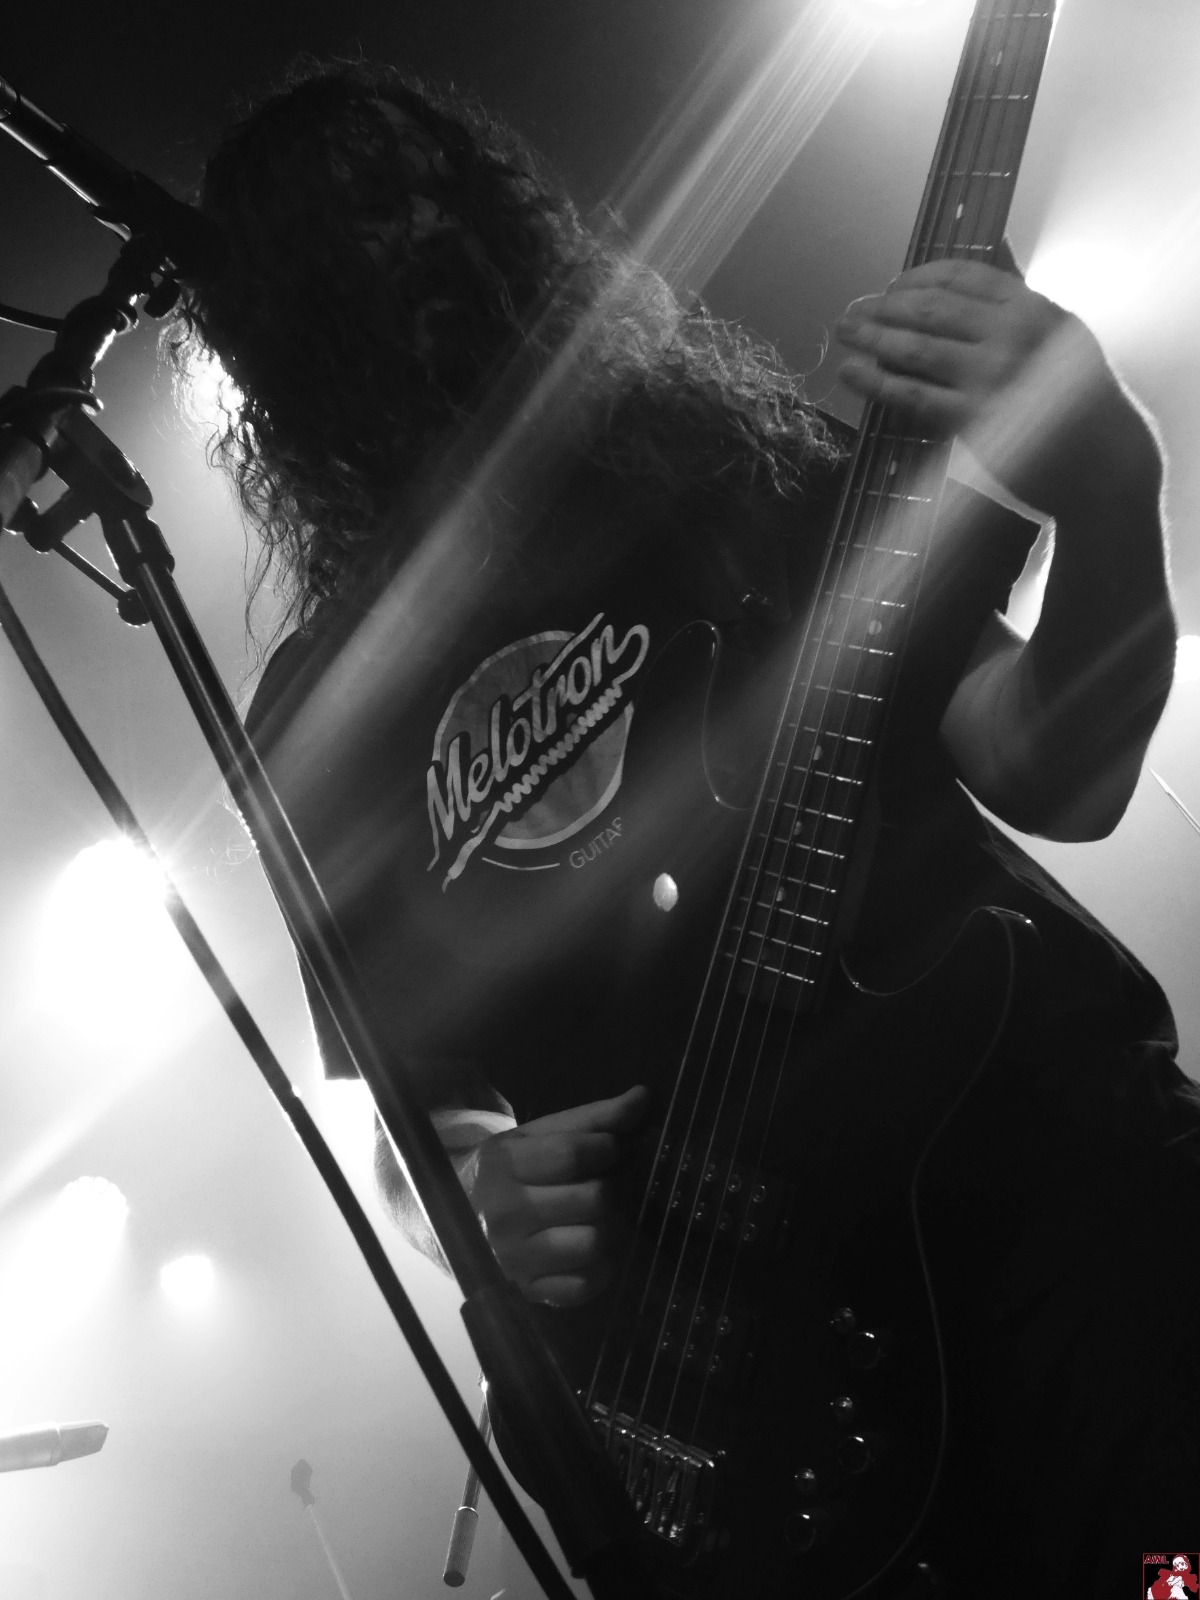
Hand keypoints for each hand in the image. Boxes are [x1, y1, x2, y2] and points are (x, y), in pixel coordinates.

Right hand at [470, 1085, 649, 1306]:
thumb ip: (594, 1118)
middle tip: (597, 1186)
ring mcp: (515, 1257)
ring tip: (592, 1218)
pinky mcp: (529, 1291)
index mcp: (506, 1163)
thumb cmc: (516, 1168)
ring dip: (605, 1228)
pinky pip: (584, 1286)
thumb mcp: (543, 1134)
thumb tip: (644, 1096)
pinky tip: (587, 1253)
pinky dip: (598, 1270)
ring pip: (593, 1243)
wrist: (464, 1213)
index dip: (606, 1148)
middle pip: (593, 1199)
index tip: (605, 1151)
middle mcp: (505, 1212)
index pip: (575, 1153)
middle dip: (607, 1189)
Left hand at [835, 259, 1156, 517]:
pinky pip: (912, 395)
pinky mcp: (972, 420)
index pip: (960, 276)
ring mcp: (990, 377)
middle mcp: (1010, 335)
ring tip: (844, 332)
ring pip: (914, 348)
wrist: (1100, 458)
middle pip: (929, 309)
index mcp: (1030, 305)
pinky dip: (875, 382)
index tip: (890, 286)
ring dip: (871, 338)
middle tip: (853, 310)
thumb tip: (995, 238)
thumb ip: (1018, 289)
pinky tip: (851, 373)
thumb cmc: (1077, 391)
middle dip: (883, 307)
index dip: (916, 278)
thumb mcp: (1058, 327)